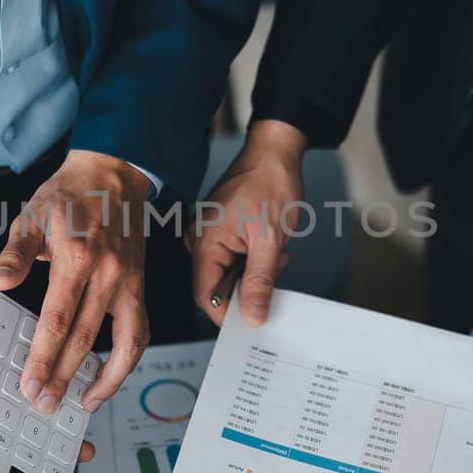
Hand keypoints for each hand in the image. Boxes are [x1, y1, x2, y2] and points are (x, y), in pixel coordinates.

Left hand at [0, 149, 151, 416]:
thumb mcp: (31, 216)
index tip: (30, 384)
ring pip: (125, 343)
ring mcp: (128, 282)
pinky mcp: (139, 287)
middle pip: (86, 338)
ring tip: (85, 402)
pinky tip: (109, 375)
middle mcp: (108, 274)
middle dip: (63, 377)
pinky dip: (127, 359)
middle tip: (45, 404)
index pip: (58, 320)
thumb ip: (15, 253)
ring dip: (106, 378)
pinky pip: (139, 332)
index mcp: (78, 258)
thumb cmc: (69, 195)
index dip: (44, 357)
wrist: (112, 175)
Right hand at [190, 119, 305, 326]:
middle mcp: (198, 239)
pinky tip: (268, 245)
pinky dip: (253, 259)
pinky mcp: (219, 230)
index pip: (205, 295)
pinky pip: (232, 258)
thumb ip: (259, 281)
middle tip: (273, 273)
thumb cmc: (270, 183)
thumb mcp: (270, 241)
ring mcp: (207, 234)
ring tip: (274, 252)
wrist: (275, 152)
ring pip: (228, 273)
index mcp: (203, 242)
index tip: (253, 319)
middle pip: (216, 286)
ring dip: (254, 271)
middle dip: (248, 287)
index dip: (228, 313)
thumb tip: (252, 315)